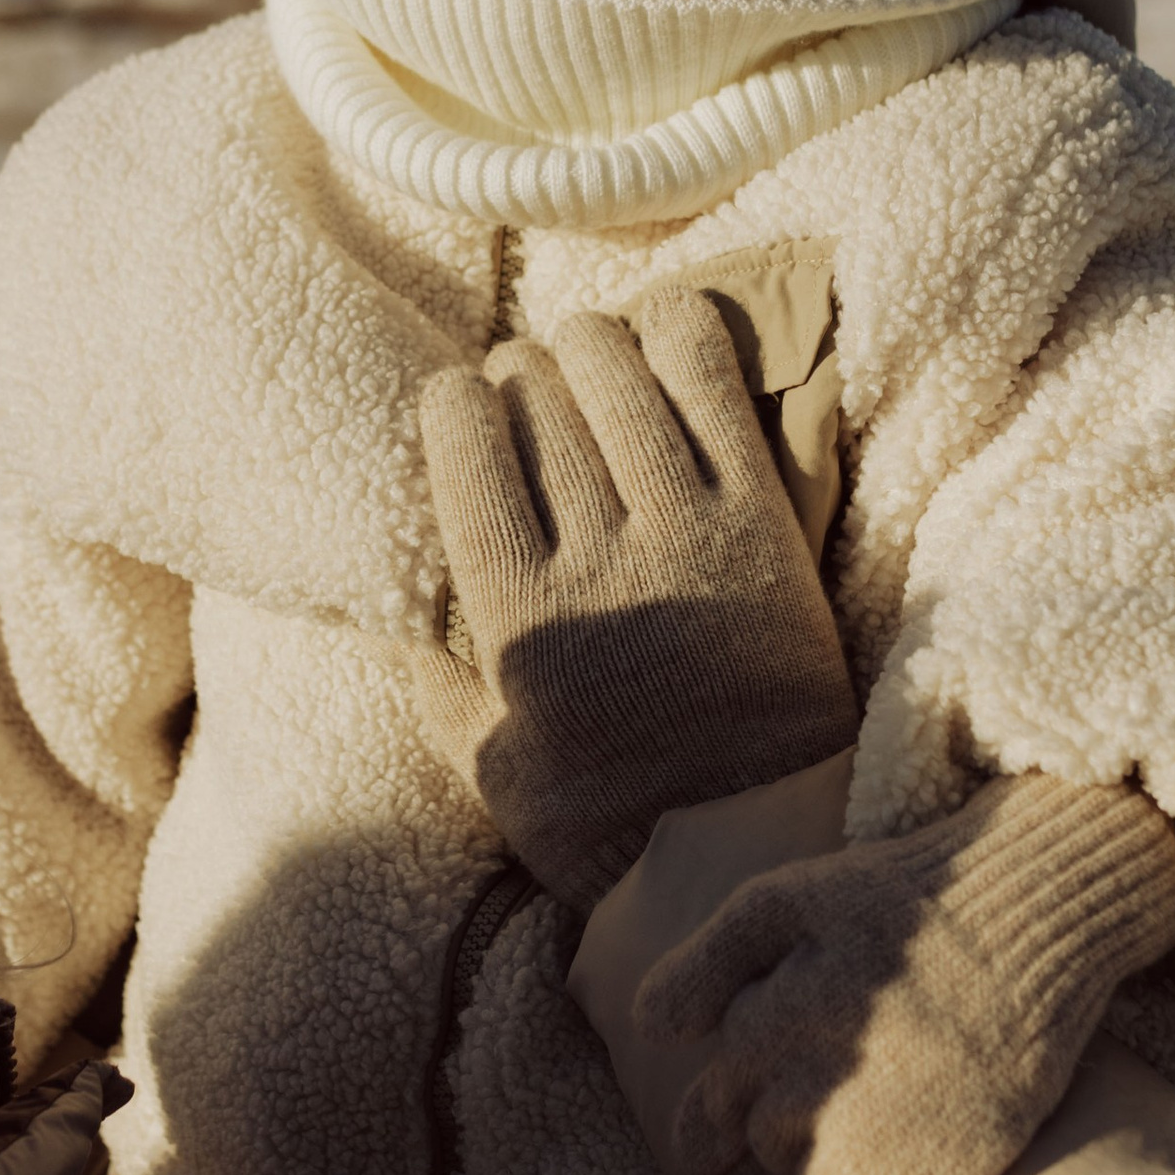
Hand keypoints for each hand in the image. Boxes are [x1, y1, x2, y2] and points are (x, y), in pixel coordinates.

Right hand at [415, 289, 860, 913]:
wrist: (754, 843)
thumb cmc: (612, 823)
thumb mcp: (491, 773)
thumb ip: (442, 687)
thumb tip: (408, 617)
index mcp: (516, 616)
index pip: (465, 450)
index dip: (457, 401)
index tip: (463, 401)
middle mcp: (597, 559)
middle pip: (540, 397)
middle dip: (523, 368)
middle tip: (530, 380)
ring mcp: (688, 534)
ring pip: (619, 373)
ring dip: (594, 343)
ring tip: (591, 355)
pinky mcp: (767, 523)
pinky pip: (719, 387)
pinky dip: (685, 334)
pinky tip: (667, 330)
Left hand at [635, 772, 1174, 1174]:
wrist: (1037, 918)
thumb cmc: (908, 903)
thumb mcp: (788, 900)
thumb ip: (706, 964)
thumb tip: (649, 1033)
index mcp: (773, 1021)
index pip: (718, 1102)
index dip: (730, 1115)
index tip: (753, 1121)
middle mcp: (815, 1084)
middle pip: (764, 1146)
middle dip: (784, 1135)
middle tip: (849, 1097)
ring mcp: (875, 1143)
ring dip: (833, 1174)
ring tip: (891, 1120)